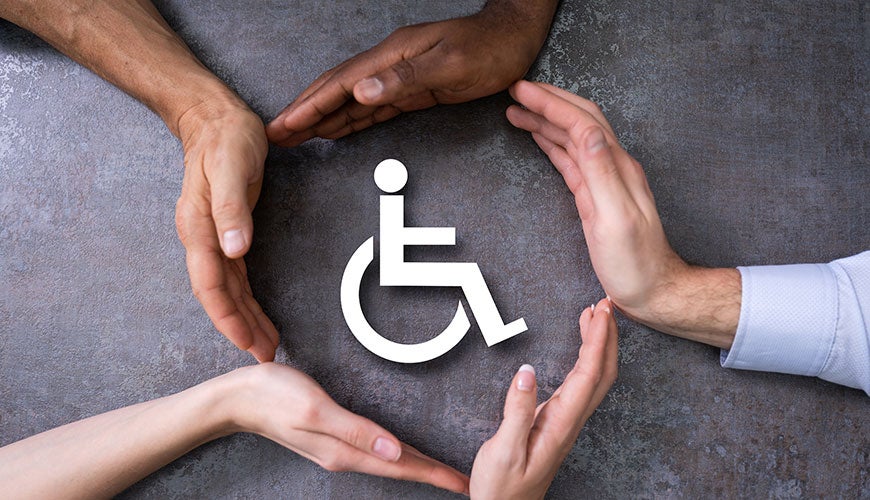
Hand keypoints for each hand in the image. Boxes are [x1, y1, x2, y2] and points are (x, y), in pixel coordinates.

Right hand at [175, 98, 279, 361]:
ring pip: (227, 289)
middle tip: (264, 355)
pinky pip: (233, 276)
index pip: (210, 284)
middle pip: (218, 295)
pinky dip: (245, 299)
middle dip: (239, 328)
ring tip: (265, 345)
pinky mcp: (226, 232)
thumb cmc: (225, 139)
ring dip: (244, 318)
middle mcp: (201, 237)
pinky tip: (256, 313)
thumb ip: (231, 210)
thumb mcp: (231, 168)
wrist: (214, 118)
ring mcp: (212, 237)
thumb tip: (236, 250)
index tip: (246, 342)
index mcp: (199, 227)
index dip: (228, 317)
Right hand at [222, 363, 469, 494]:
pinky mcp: (331, 439)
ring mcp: (336, 450)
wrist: (238, 398)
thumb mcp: (316, 410)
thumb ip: (356, 432)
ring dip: (417, 467)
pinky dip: (396, 455)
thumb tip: (394, 452)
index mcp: (344, 452)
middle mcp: (343, 456)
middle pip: (398, 468)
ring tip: (442, 471)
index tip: (461, 483)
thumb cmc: (274, 395)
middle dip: (432, 475)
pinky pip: (373, 452)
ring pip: (387, 462)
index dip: (433, 474)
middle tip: (463, 482)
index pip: (400, 467)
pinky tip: (401, 453)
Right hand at [267, 1, 556, 146]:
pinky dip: (350, 120)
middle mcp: (389, 65)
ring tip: (296, 136)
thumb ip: (405, 79)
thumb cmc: (489, 49)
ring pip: (351, 101)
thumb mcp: (451, 64)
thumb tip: (360, 93)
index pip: (341, 84)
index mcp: (393, 56)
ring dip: (322, 119)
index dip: (310, 106)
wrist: (515, 38)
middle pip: (336, 90)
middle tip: (276, 135)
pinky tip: (337, 129)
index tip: (285, 125)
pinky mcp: (412, 89)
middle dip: (305, 112)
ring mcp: (399, 76)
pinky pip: (373, 108)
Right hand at [470, 298, 617, 498]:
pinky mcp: (557, 421)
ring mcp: (566, 421)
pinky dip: (586, 358)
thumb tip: (526, 370)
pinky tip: (579, 348)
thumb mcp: (502, 450)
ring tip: (594, 316)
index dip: (597, 340)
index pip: (588, 374)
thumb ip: (516, 411)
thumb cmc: (501, 488)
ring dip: (599, 344)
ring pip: (596, 377)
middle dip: (608, 336)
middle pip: (603, 373)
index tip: (599, 312)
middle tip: (605, 304)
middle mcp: (570, 421)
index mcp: (560, 424)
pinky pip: (582, 384)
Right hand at [506, 81, 739, 347]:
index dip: (551, 104)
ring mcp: (604, 180)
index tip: (521, 91)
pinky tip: (539, 137)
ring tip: (516, 110)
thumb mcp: (617, 220)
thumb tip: (588, 132)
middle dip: (547, 101)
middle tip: (515, 91)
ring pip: (572, 137)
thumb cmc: (635, 264)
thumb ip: (602, 174)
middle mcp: (613, 167)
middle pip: (579, 120)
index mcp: (617, 168)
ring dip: (546, 119)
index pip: (581, 122)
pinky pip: (571, 159)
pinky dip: (552, 142)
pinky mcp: (595, 195)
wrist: (653, 289)